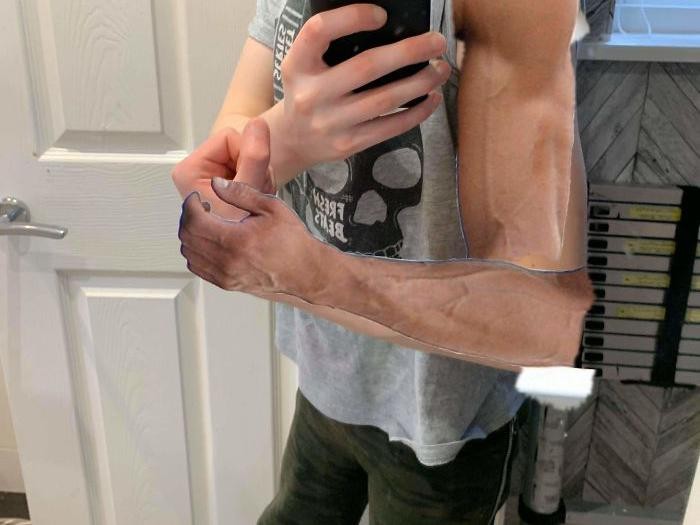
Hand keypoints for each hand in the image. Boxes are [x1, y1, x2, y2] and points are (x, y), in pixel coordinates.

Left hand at [178, 120, 321, 295]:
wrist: (305, 271)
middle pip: (188, 237)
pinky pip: (198, 267)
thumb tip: (216, 183)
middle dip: (188, 218)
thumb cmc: (293, 241)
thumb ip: (241, 193)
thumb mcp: (271, 207)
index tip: (197, 197)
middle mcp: (226, 262)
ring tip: (205, 223)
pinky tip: (209, 241)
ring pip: (189, 254)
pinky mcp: (226, 284)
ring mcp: (225, 276)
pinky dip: (196, 252)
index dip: (191, 205)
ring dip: (191, 235)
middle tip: (199, 207)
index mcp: (235, 241)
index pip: (195, 221)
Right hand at [266, 3, 450, 179]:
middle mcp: (311, 95)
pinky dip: (417, 112)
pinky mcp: (348, 144)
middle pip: (367, 66)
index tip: (381, 15)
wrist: (292, 142)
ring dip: (421, 82)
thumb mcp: (304, 66)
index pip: (319, 31)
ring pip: (386, 99)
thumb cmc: (308, 92)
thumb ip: (331, 48)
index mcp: (297, 65)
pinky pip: (390, 127)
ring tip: (441, 69)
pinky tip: (432, 98)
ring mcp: (330, 123)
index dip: (352, 17)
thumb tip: (391, 29)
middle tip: (437, 41)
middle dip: (409, 51)